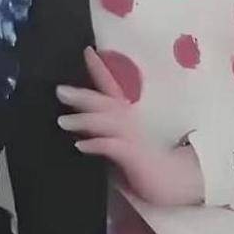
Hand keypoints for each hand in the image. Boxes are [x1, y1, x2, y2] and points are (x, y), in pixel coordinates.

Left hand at [56, 46, 204, 206]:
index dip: (100, 68)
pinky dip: (96, 144)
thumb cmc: (144, 163)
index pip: (112, 88)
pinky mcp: (136, 157)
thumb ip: (103, 132)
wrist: (174, 183)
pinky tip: (80, 145)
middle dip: (83, 95)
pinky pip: (113, 147)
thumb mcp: (121, 142)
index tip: (87, 50)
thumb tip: (75, 124)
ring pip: (108, 123)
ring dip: (84, 120)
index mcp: (127, 116)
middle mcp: (131, 123)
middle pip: (106, 103)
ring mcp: (134, 139)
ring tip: (62, 121)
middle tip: (59, 90)